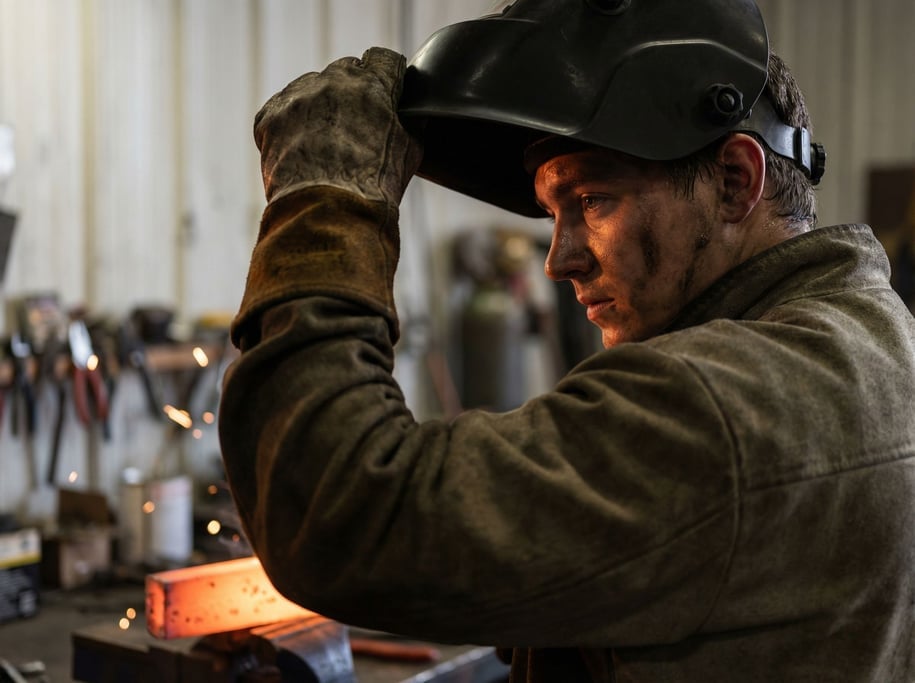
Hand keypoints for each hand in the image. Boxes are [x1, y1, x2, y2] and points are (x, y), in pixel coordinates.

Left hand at [254, 47, 421, 209]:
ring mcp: (298, 96)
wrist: (330, 215)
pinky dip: (288, 127)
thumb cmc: (375, 188)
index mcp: (374, 85)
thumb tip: (410, 114)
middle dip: (350, 92)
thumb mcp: (411, 152)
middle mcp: (333, 81)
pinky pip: (280, 110)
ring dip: (317, 107)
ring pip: (309, 88)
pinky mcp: (270, 116)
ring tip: (323, 146)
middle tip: (352, 126)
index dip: (385, 76)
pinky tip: (300, 152)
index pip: (382, 58)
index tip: (383, 90)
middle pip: (344, 71)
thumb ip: (410, 121)